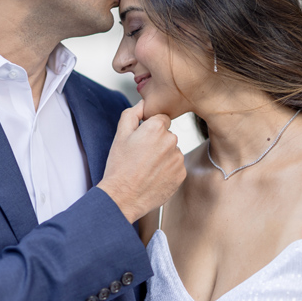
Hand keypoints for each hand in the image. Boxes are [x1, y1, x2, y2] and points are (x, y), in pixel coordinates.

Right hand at [98, 101, 185, 222]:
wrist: (123, 197)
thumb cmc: (120, 166)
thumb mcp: (120, 135)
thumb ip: (133, 113)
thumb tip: (143, 103)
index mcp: (156, 128)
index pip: (161, 119)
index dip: (149, 129)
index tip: (141, 141)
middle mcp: (171, 140)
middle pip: (167, 135)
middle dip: (157, 142)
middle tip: (141, 156)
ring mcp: (178, 158)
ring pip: (172, 151)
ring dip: (163, 157)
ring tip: (146, 168)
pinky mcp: (181, 174)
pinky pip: (176, 166)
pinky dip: (167, 170)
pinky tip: (153, 176)